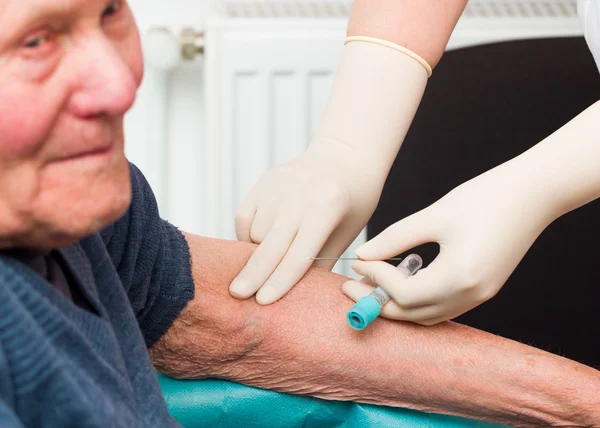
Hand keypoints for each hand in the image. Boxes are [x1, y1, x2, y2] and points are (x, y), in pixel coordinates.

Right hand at [230, 146, 383, 303]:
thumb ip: (320, 261)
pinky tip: (259, 241)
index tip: (263, 301)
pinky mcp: (263, 181)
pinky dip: (247, 234)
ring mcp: (277, 185)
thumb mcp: (346, 232)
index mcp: (327, 208)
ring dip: (256, 253)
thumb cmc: (352, 201)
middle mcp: (298, 195)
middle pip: (269, 245)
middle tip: (238, 295)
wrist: (344, 156)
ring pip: (254, 233)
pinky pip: (244, 217)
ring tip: (267, 261)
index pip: (299, 253)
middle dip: (253, 274)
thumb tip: (295, 294)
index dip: (280, 280)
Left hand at [343, 161, 556, 324]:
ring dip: (396, 304)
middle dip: (377, 303)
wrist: (533, 194)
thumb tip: (364, 256)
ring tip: (370, 286)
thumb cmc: (485, 197)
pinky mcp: (484, 290)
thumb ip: (396, 238)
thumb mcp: (434, 215)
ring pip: (427, 315)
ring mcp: (480, 296)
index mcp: (460, 276)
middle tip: (349, 288)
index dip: (376, 281)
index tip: (359, 263)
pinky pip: (442, 308)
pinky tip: (401, 283)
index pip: (405, 294)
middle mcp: (471, 294)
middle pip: (413, 314)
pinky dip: (418, 301)